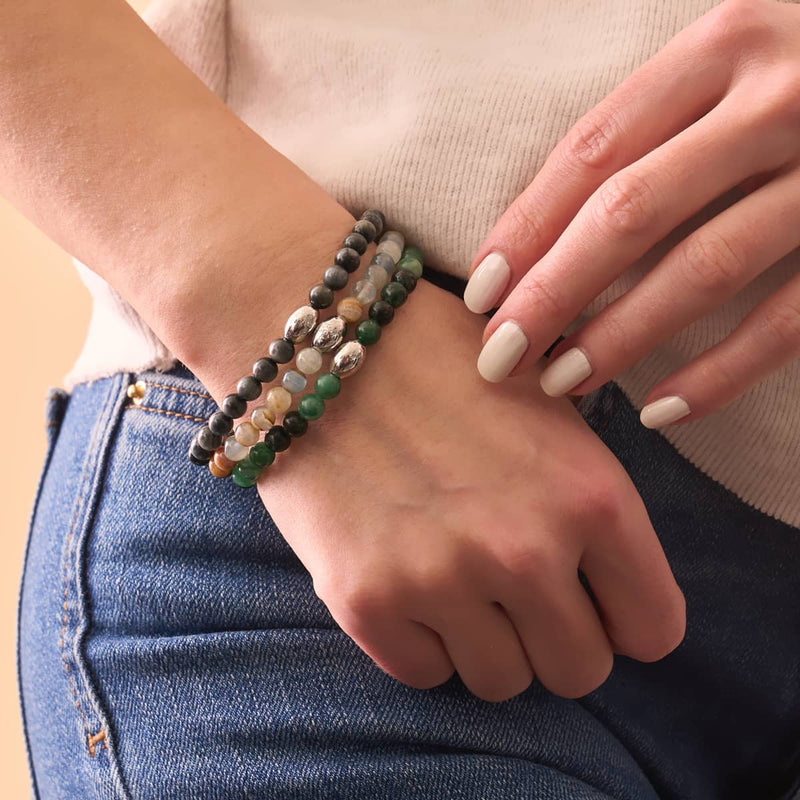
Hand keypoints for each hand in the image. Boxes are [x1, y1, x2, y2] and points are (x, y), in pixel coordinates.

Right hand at [245, 275, 684, 701]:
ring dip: (485, 641)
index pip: (653, 628)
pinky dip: (421, 640)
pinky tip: (405, 578)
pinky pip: (423, 673)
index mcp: (589, 495)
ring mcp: (442, 580)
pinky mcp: (366, 603)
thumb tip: (611, 582)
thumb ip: (588, 499)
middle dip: (553, 637)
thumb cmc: (439, 362)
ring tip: (453, 576)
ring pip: (502, 683)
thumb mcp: (542, 404)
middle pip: (579, 670)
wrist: (319, 344)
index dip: (625, 617)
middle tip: (514, 590)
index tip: (593, 600)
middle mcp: (525, 548)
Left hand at [464, 0, 799, 427]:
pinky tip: (660, 409)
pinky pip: (789, 320)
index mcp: (723, 46)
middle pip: (632, 212)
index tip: (479, 292)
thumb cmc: (799, 77)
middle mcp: (778, 97)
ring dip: (621, 337)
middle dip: (554, 294)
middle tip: (499, 355)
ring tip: (561, 383)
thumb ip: (651, 130)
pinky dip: (720, 374)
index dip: (527, 228)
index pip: (592, 151)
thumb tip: (541, 239)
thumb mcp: (727, 69)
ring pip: (705, 268)